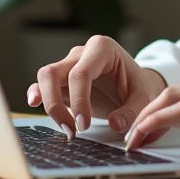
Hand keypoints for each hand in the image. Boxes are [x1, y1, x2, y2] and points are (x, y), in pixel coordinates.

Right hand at [27, 35, 167, 137]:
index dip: (78, 100)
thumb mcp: (144, 97)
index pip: (80, 74)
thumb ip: (132, 111)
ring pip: (45, 77)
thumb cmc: (139, 86)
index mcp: (103, 48)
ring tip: (65, 128)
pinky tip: (34, 104)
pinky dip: (38, 95)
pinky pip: (43, 84)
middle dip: (56, 104)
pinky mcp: (63, 79)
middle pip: (53, 72)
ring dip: (48, 103)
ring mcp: (69, 64)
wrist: (136, 83)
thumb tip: (115, 124)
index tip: (84, 125)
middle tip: (71, 130)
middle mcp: (81, 53)